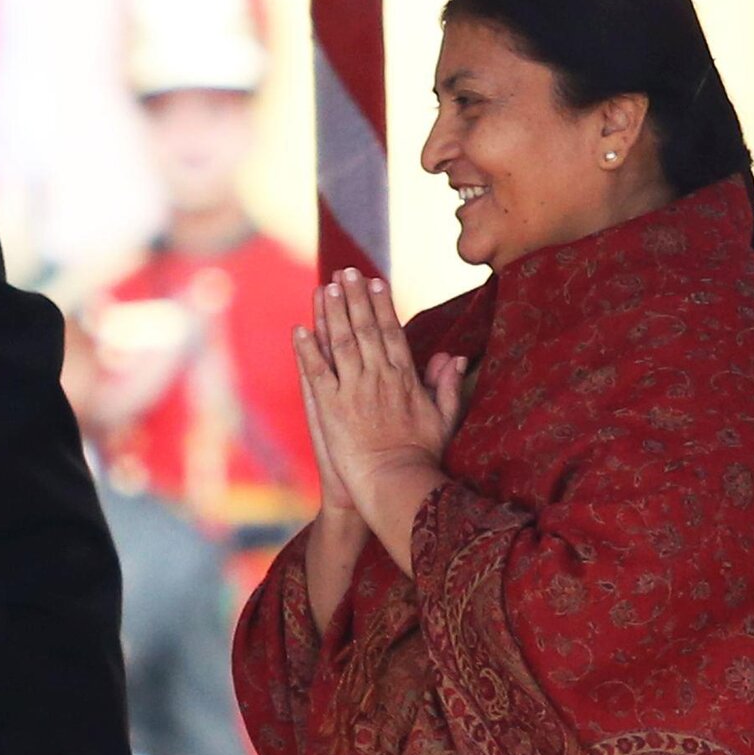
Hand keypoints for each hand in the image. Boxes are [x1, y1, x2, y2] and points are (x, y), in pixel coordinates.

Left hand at [293, 270, 463, 558]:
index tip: (374, 281)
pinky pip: (317, 371)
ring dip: (331, 313)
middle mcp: (378, 377)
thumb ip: (447, 385)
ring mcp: (352, 390)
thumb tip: (453, 357)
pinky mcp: (330, 407)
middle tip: (345, 271)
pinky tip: (300, 328)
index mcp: (404, 377)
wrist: (395, 483)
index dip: (381, 304)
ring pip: (340, 342)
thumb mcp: (443, 418)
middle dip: (354, 297)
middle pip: (364, 328)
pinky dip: (308, 349)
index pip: (391, 332)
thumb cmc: (422, 457)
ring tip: (324, 287)